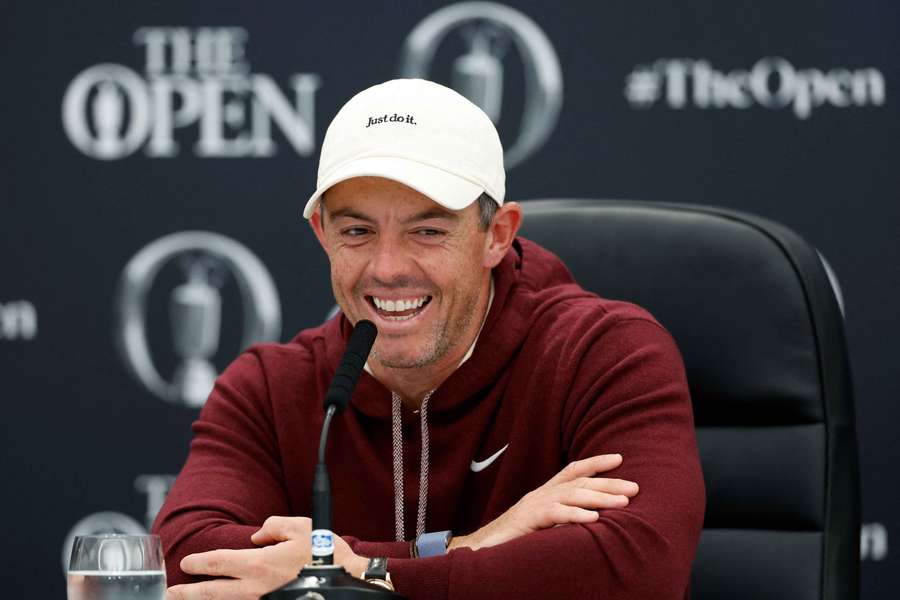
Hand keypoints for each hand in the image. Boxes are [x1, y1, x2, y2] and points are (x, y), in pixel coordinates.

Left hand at [166, 517, 366, 599]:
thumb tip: (257, 536)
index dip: (200, 563)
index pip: (220, 563)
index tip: (187, 563)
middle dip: (190, 592)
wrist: (348, 582)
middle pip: (214, 592)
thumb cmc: (326, 555)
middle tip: (172, 593)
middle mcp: (257, 588)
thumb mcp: (300, 528)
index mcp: (261, 564)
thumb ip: (273, 527)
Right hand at [451, 454, 637, 550]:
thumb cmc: (512, 541)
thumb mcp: (541, 526)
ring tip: (623, 502)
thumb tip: (592, 518)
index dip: (595, 463)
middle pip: (579, 482)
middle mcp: (540, 495)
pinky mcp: (527, 520)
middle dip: (608, 482)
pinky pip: (554, 514)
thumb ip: (561, 519)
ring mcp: (532, 506)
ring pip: (571, 495)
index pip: (572, 471)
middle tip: (635, 487)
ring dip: (600, 497)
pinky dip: (575, 514)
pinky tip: (593, 518)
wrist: (479, 550)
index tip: (619, 459)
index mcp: (544, 494)